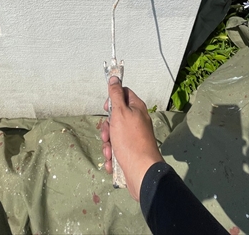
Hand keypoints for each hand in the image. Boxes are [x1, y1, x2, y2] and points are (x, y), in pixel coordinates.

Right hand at [101, 77, 163, 200]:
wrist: (142, 172)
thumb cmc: (130, 140)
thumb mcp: (120, 113)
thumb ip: (115, 95)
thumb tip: (114, 77)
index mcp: (136, 108)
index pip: (123, 94)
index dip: (112, 99)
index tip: (106, 108)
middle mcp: (137, 121)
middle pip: (116, 117)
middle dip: (107, 127)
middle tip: (107, 135)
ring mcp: (134, 138)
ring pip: (114, 135)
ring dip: (108, 144)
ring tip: (110, 152)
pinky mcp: (131, 153)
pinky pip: (116, 150)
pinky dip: (112, 156)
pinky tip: (112, 162)